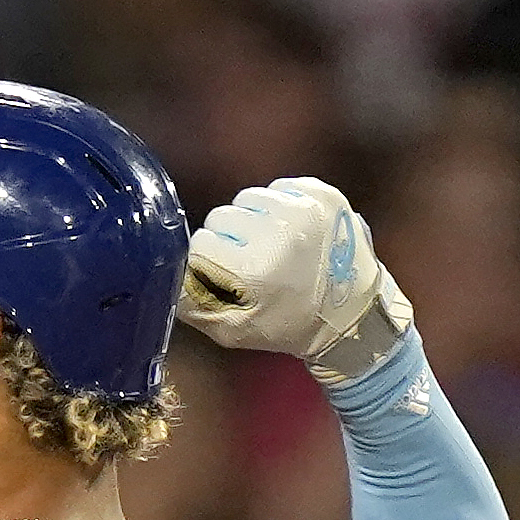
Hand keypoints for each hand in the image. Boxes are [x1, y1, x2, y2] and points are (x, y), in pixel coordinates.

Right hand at [177, 177, 412, 376]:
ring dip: (251, 220)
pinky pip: (277, 188)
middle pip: (220, 216)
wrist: (354, 317)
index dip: (206, 262)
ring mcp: (306, 209)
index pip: (200, 244)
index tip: (224, 276)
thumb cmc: (287, 327)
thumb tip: (165, 273)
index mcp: (256, 269)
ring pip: (247, 198)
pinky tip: (290, 232)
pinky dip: (277, 207)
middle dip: (227, 239)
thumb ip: (190, 304)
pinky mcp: (323, 195)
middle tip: (249, 262)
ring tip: (270, 246)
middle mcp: (281, 233)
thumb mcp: (231, 332)